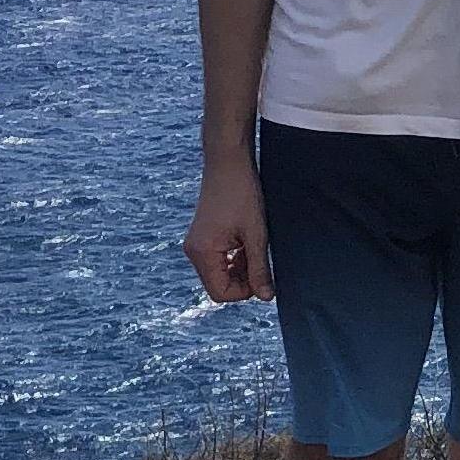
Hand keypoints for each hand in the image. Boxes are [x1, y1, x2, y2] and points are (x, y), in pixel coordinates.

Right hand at [183, 155, 273, 302]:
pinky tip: (246, 242)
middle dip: (242, 279)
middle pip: (219, 285)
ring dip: (240, 268)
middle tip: (261, 258)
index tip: (262, 274)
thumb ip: (260, 268)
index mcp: (202, 253)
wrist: (228, 162)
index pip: (221, 293)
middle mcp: (193, 251)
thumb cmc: (242, 194)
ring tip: (254, 246)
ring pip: (219, 273)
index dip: (245, 291)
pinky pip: (217, 260)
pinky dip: (234, 258)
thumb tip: (266, 297)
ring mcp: (196, 244)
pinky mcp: (202, 237)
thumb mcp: (256, 235)